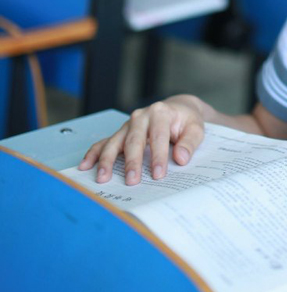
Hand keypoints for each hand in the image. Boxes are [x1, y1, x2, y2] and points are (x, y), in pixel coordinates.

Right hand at [78, 95, 206, 184]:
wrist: (177, 109)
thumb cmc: (186, 121)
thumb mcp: (196, 128)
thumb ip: (190, 142)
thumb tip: (180, 158)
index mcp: (160, 113)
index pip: (159, 136)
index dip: (158, 156)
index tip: (158, 175)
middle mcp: (141, 116)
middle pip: (134, 140)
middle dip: (132, 162)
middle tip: (131, 181)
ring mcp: (128, 124)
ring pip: (115, 142)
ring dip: (107, 160)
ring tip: (102, 178)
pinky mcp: (121, 133)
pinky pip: (104, 142)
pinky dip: (94, 153)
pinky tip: (85, 166)